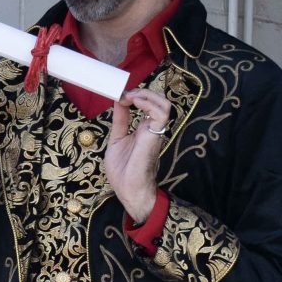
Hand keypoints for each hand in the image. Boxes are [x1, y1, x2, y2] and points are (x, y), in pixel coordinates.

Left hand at [103, 86, 168, 223]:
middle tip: (125, 94)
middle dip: (142, 91)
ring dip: (147, 95)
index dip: (135, 94)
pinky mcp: (155, 136)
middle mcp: (152, 128)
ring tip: (131, 97)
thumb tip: (119, 101)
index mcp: (143, 128)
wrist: (128, 190)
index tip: (119, 95)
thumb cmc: (123, 170)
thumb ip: (120, 120)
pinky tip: (134, 103)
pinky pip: (161, 113)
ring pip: (164, 103)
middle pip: (159, 100)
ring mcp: (155, 131)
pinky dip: (148, 103)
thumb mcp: (117, 139)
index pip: (147, 103)